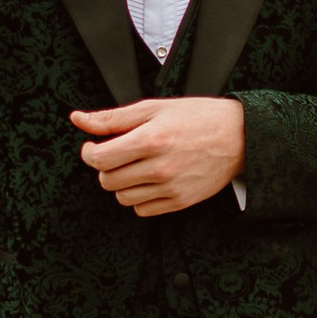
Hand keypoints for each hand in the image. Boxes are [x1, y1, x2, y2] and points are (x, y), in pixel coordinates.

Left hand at [70, 95, 246, 216]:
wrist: (237, 137)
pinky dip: (140, 197)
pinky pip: (142, 210)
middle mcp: (160, 167)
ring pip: (122, 197)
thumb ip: (112, 118)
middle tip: (119, 155)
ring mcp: (170, 187)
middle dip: (106, 167)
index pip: (100, 159)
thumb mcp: (153, 108)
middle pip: (108, 180)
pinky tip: (150, 180)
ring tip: (137, 166)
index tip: (95, 147)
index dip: (90, 153)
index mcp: (151, 139)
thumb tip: (79, 119)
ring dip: (122, 183)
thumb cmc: (197, 118)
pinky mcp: (180, 202)